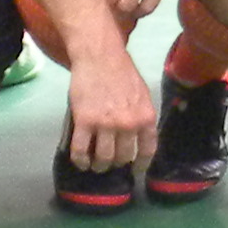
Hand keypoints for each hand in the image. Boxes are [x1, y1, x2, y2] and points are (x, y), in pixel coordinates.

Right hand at [66, 41, 158, 172]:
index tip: (134, 171)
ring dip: (99, 166)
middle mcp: (128, 124)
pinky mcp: (84, 121)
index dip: (140, 165)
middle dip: (116, 164)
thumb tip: (139, 138)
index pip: (147, 151)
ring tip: (95, 164)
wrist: (100, 56)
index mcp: (146, 117)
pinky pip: (81, 150)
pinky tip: (81, 162)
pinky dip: (80, 161)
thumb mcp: (142, 95)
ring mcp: (106, 124)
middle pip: (123, 158)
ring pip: (103, 158)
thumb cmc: (122, 72)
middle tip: (109, 162)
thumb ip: (141, 116)